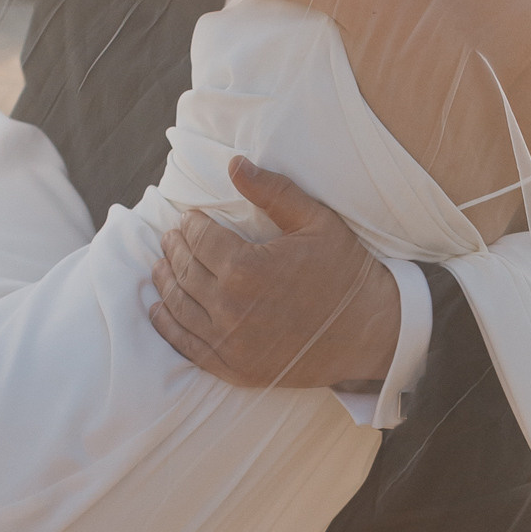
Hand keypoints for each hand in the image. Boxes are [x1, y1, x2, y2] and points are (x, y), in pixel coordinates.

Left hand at [147, 160, 402, 390]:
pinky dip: (167, 325)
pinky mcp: (233, 368)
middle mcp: (231, 308)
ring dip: (165, 282)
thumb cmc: (345, 274)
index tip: (189, 218)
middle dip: (175, 249)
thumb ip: (273, 191)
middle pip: (185, 270)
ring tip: (160, 266)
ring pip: (179, 306)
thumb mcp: (316, 222)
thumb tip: (234, 163)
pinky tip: (160, 308)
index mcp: (248, 268)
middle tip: (171, 237)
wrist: (370, 334)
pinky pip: (186, 345)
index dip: (191, 224)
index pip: (200, 239)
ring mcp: (230, 343)